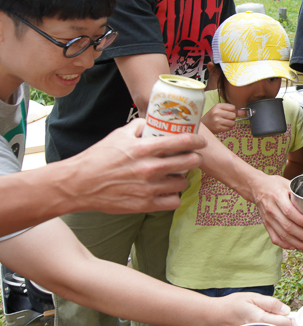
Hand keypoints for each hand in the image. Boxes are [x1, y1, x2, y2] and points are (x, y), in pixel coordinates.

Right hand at [67, 119, 205, 213]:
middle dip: (195, 158)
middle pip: (190, 162)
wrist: (79, 184)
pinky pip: (173, 201)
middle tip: (192, 158)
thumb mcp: (118, 134)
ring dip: (183, 178)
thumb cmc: (98, 157)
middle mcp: (149, 168)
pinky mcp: (145, 204)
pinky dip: (173, 196)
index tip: (200, 141)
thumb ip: (139, 126)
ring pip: (183, 183)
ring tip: (177, 175)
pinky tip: (168, 190)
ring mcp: (149, 188)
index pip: (182, 142)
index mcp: (144, 148)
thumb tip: (154, 121)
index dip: (196, 141)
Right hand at [201, 102, 241, 132]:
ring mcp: (217, 121)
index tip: (227, 112)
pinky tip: (223, 126)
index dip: (232, 111)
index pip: (233, 107)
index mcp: (218, 106)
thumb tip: (243, 112)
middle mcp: (217, 112)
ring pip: (233, 122)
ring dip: (231, 123)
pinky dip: (228, 128)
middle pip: (233, 115)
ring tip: (224, 122)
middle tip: (225, 118)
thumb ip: (233, 110)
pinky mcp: (218, 128)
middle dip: (232, 117)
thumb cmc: (213, 116)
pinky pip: (230, 128)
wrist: (203, 125)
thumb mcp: (220, 110)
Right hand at [210, 292, 291, 325]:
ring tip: (277, 324)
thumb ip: (270, 303)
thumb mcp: (252, 297)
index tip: (289, 315)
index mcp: (260, 318)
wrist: (215, 316)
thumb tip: (286, 310)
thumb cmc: (232, 304)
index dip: (290, 319)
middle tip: (284, 320)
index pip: (285, 324)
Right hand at [251, 174, 302, 251]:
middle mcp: (271, 209)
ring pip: (282, 234)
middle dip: (301, 235)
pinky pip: (274, 238)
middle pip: (286, 226)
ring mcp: (267, 219)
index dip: (299, 219)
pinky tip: (294, 247)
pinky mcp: (266, 225)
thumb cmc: (274, 184)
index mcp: (277, 196)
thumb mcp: (286, 183)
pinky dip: (284, 244)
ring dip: (296, 243)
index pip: (288, 211)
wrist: (256, 187)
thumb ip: (298, 192)